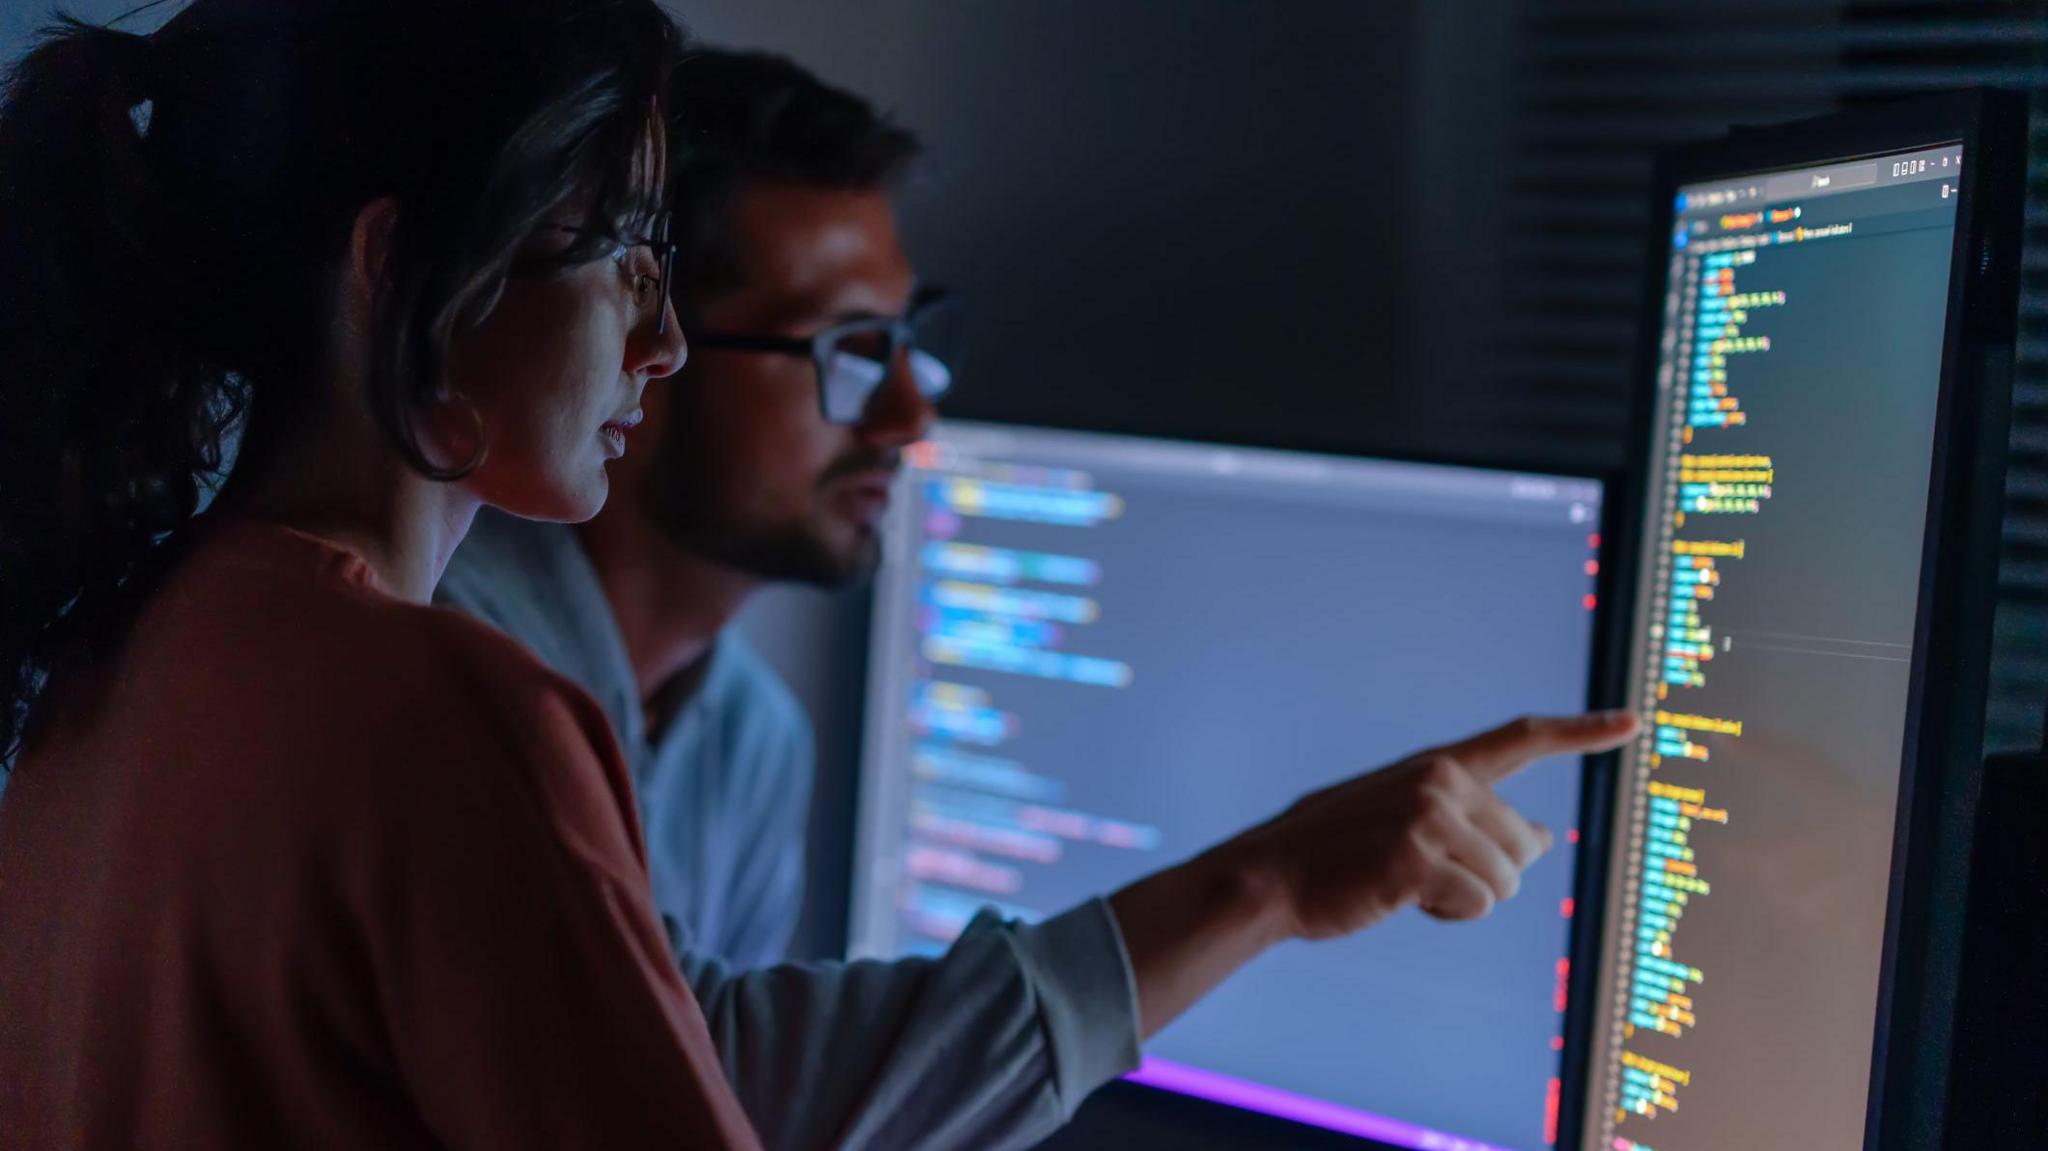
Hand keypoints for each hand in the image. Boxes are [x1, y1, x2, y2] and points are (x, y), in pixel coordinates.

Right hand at [1228, 711, 1639, 939]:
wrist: (1270, 876)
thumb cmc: (1339, 855)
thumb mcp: (1409, 823)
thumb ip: (1474, 821)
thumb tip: (1546, 840)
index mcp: (1437, 765)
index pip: (1520, 739)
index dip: (1582, 731)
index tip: (1633, 721)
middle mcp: (1439, 781)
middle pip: (1522, 847)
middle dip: (1488, 875)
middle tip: (1423, 875)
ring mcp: (1428, 817)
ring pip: (1505, 883)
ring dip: (1463, 899)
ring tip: (1404, 884)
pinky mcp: (1416, 859)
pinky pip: (1475, 905)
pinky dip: (1446, 916)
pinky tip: (1399, 899)